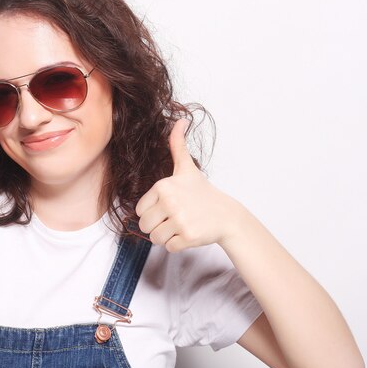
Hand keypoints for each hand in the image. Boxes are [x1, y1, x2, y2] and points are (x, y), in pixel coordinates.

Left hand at [135, 119, 244, 252]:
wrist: (226, 215)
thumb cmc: (202, 192)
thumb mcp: (187, 168)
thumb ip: (177, 146)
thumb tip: (181, 120)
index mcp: (163, 186)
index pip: (140, 210)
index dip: (152, 212)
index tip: (168, 207)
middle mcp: (170, 202)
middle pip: (144, 225)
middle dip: (157, 226)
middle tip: (174, 219)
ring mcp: (179, 220)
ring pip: (154, 238)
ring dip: (166, 236)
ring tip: (181, 226)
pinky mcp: (187, 236)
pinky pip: (168, 247)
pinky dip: (177, 245)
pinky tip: (189, 233)